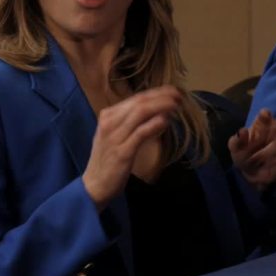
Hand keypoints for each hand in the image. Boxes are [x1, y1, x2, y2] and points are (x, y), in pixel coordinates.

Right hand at [82, 86, 181, 210]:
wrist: (94, 184)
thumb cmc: (109, 158)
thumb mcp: (118, 134)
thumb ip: (134, 121)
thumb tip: (160, 111)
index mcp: (109, 115)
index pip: (136, 98)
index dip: (157, 92)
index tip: (174, 91)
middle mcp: (110, 122)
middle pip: (140, 102)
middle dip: (162, 96)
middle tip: (180, 95)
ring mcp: (115, 136)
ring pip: (140, 113)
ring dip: (161, 106)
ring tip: (177, 104)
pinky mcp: (122, 152)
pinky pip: (140, 133)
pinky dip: (154, 124)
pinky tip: (166, 121)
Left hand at [229, 108, 275, 191]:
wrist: (252, 173)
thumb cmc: (245, 155)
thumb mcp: (236, 150)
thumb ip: (237, 141)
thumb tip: (243, 131)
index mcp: (261, 124)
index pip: (266, 114)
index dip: (266, 114)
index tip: (264, 114)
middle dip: (270, 134)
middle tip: (256, 146)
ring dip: (267, 153)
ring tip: (255, 161)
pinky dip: (273, 162)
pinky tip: (264, 166)